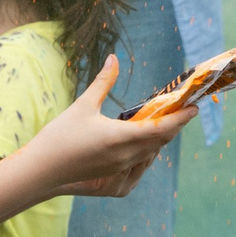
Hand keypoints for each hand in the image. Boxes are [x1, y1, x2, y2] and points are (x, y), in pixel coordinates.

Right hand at [36, 57, 195, 196]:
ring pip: (151, 153)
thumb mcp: (82, 105)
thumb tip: (113, 58)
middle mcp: (125, 157)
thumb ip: (103, 82)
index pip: (161, 129)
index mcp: (120, 138)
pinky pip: (140, 163)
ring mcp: (120, 170)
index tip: (194, 108)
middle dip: (174, 125)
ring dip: (161, 138)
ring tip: (167, 121)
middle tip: (183, 109)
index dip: (180, 118)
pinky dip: (148, 150)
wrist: (41, 171)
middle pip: (160, 141)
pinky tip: (145, 141)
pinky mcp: (114, 179)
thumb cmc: (59, 137)